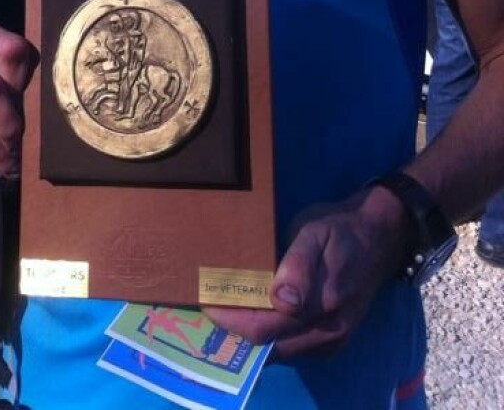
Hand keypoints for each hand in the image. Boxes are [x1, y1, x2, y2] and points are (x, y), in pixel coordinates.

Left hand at [202, 185, 409, 358]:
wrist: (379, 237)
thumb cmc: (339, 229)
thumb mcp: (315, 232)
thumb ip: (298, 265)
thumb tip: (282, 300)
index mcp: (323, 305)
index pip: (263, 329)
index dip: (230, 320)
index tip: (205, 301)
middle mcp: (329, 333)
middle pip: (268, 347)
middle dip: (235, 331)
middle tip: (210, 306)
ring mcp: (334, 341)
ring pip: (280, 353)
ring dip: (251, 337)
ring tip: (226, 311)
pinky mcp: (335, 341)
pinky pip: (294, 349)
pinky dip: (271, 338)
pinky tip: (255, 317)